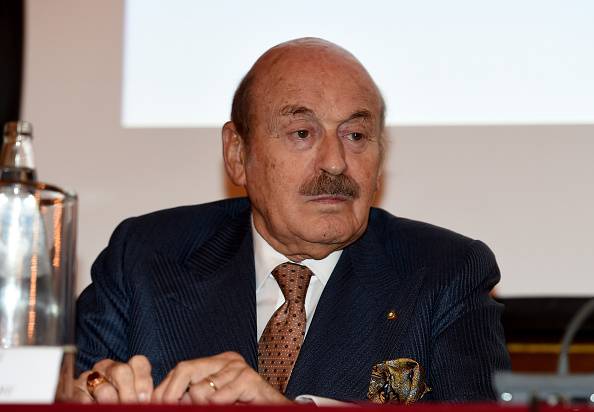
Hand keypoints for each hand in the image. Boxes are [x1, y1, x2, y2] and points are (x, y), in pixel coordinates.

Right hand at [72, 355, 152, 402]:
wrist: (90, 403)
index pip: (138, 362)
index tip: (145, 398)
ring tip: (115, 407)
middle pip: (121, 371)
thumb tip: (148, 400)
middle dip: (128, 393)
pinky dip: (93, 405)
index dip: (143, 380)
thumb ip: (141, 395)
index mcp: (125, 367)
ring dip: (111, 402)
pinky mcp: (73, 391)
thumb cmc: (117, 399)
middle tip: (132, 405)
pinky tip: (97, 407)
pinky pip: (84, 399)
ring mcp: (88, 378)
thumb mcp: (133, 395)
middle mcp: (106, 368)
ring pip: (104, 388)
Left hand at [152, 351, 292, 404]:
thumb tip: (160, 399)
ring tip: (218, 407)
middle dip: (172, 394)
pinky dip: (219, 406)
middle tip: (170, 408)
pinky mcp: (249, 379)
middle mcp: (226, 360)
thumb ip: (193, 396)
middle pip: (185, 369)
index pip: (180, 369)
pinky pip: (219, 398)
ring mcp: (238, 367)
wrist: (276, 410)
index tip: (155, 404)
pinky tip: (233, 406)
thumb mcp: (213, 401)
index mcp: (215, 364)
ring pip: (200, 390)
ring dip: (201, 406)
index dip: (164, 389)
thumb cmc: (243, 405)